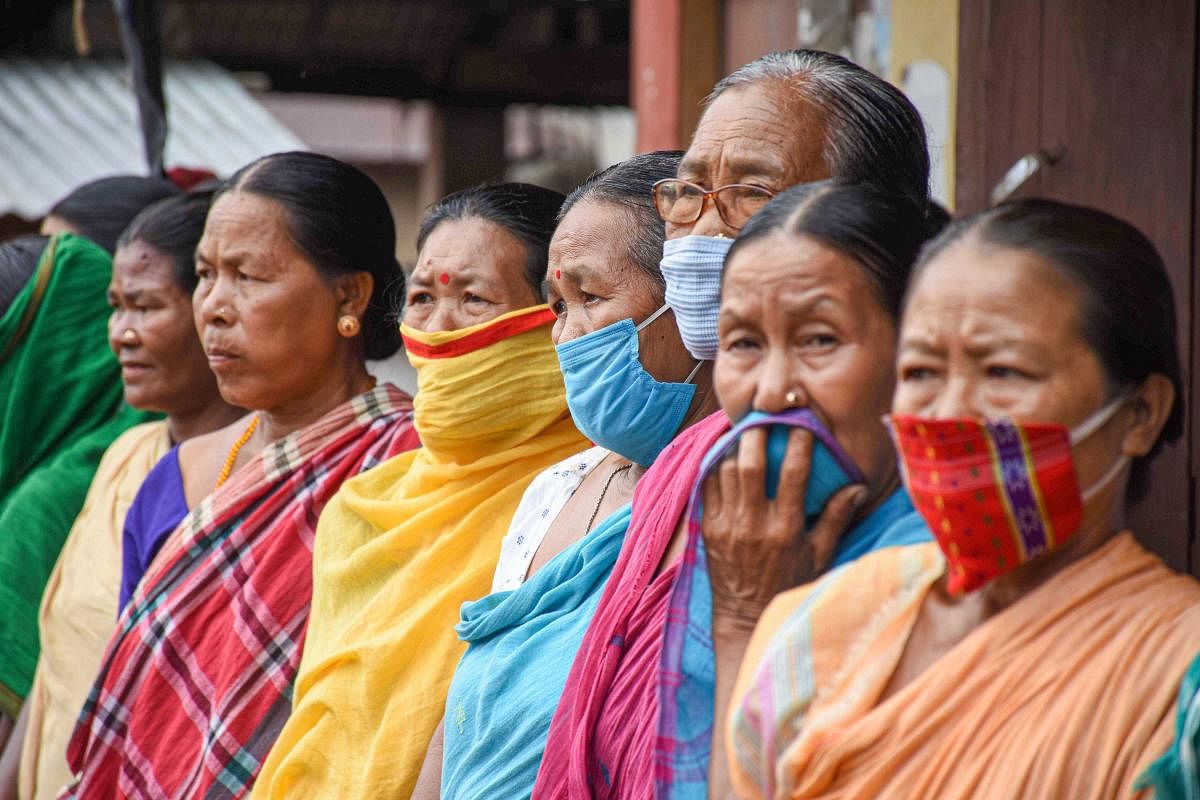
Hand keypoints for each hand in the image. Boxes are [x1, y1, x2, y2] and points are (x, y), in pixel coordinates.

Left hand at [702, 427, 865, 631]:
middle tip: (765, 415)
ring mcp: (727, 525)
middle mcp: (754, 524)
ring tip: (745, 428)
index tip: (803, 423)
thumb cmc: (788, 586)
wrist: (745, 618)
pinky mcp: (708, 529)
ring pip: (726, 471)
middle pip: (751, 464)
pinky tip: (725, 453)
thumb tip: (856, 486)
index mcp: (785, 529)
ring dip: (735, 446)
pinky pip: (707, 487)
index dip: (799, 443)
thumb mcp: (819, 556)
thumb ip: (835, 519)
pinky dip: (715, 466)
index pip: (794, 475)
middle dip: (758, 434)